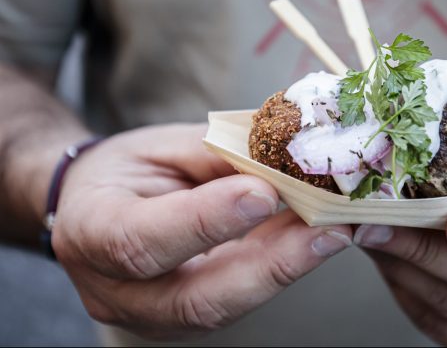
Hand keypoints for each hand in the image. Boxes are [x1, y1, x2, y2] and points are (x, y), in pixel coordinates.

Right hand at [52, 124, 351, 339]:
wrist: (100, 205)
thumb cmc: (130, 170)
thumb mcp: (164, 146)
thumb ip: (218, 157)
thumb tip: (286, 162)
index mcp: (91, 230)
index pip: (142, 240)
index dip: (205, 221)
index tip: (264, 193)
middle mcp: (114, 291)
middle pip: (194, 299)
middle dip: (269, 266)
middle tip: (326, 230)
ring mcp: (152, 315)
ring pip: (224, 308)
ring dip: (286, 270)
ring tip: (334, 234)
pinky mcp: (185, 321)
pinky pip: (237, 301)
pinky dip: (280, 271)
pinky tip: (314, 243)